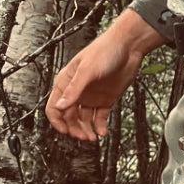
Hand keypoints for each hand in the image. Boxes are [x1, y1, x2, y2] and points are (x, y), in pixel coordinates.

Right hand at [46, 11, 163, 141]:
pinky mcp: (106, 99)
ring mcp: (91, 96)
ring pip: (83, 119)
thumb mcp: (87, 70)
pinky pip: (100, 117)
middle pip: (69, 116)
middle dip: (74, 128)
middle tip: (82, 136)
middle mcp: (78, 91)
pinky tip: (101, 131)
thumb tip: (60, 106)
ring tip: (92, 137)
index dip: (57, 121)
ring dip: (86, 130)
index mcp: (67, 82)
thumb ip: (73, 90)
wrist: (129, 46)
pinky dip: (100, 126)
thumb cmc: (105, 50)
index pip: (54, 106)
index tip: (64, 131)